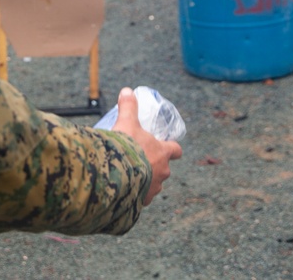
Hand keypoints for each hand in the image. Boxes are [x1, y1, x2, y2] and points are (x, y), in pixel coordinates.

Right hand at [111, 87, 182, 205]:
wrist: (117, 174)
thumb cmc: (126, 147)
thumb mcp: (126, 122)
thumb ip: (128, 107)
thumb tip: (128, 91)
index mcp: (163, 153)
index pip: (175, 150)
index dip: (171, 148)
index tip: (167, 146)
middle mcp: (163, 172)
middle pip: (164, 168)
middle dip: (154, 165)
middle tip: (139, 160)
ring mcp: (154, 188)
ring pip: (153, 184)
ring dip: (145, 181)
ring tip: (129, 176)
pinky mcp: (143, 201)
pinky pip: (141, 198)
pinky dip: (135, 194)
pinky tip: (124, 190)